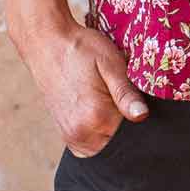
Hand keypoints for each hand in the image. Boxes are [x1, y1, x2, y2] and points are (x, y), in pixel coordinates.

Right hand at [21, 15, 148, 157]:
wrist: (47, 44)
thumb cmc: (80, 50)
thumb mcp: (111, 64)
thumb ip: (126, 93)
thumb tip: (142, 116)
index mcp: (95, 117)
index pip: (134, 133)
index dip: (137, 114)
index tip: (131, 96)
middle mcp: (80, 134)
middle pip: (119, 142)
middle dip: (124, 124)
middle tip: (114, 94)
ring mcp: (71, 137)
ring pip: (105, 145)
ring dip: (111, 128)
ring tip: (103, 99)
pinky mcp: (66, 134)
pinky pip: (91, 145)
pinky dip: (99, 131)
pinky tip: (95, 107)